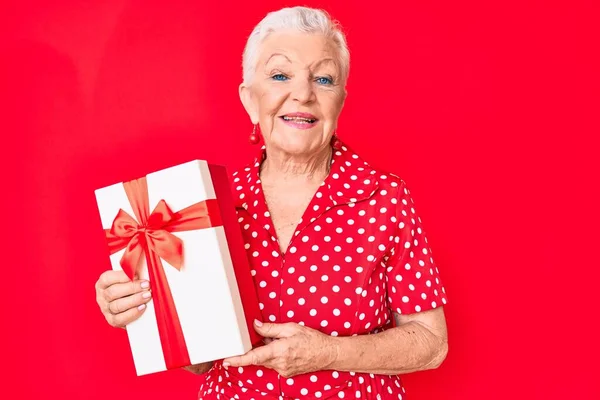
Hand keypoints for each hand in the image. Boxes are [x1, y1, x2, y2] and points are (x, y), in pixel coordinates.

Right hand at [95, 270, 151, 327]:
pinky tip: (142, 307)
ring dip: (134, 300)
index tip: (136, 275)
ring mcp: (106, 309)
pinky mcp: (112, 320)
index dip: (122, 276)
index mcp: (103, 283)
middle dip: (132, 288)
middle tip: (146, 285)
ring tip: (147, 295)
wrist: (129, 304)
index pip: (108, 278)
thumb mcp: (128, 277)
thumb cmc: (130, 286)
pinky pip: (120, 319)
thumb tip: (144, 266)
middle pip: (113, 292)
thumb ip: (133, 272)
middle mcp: (101, 296)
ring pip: (117, 306)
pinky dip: (132, 313)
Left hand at [222, 320, 337, 377]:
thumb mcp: (291, 328)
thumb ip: (271, 328)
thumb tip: (256, 326)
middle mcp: (279, 363)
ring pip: (265, 361)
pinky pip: (273, 364)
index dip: (238, 359)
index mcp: (279, 351)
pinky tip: (284, 348)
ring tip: (282, 341)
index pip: (253, 357)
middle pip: (258, 357)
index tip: (227, 360)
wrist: (328, 354)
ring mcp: (282, 370)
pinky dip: (273, 355)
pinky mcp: (286, 373)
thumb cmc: (312, 339)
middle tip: (267, 337)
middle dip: (258, 347)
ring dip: (267, 351)